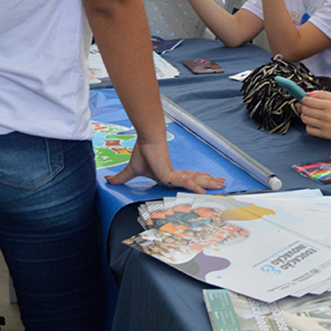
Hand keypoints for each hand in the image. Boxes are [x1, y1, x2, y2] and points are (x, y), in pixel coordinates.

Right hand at [106, 137, 225, 193]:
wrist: (146, 139)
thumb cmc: (142, 152)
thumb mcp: (131, 171)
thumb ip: (121, 178)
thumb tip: (107, 180)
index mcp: (168, 175)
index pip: (186, 180)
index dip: (196, 182)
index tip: (205, 185)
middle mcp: (175, 175)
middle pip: (196, 179)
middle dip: (210, 182)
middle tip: (223, 183)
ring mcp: (175, 174)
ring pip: (196, 180)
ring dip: (210, 183)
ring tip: (223, 184)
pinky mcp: (171, 174)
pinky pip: (185, 183)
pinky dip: (194, 187)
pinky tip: (204, 192)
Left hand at [299, 91, 330, 141]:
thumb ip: (321, 94)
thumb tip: (307, 94)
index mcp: (330, 105)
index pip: (308, 101)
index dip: (303, 100)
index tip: (303, 100)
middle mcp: (327, 115)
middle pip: (305, 110)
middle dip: (302, 107)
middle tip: (305, 107)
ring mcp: (325, 126)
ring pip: (305, 119)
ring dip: (304, 116)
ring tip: (310, 115)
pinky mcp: (324, 135)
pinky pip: (309, 130)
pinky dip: (308, 126)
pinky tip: (313, 123)